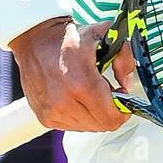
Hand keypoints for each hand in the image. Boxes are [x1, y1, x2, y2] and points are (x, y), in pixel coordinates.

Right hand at [10, 16, 135, 132]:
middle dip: (111, 110)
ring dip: (95, 114)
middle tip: (108, 92)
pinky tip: (76, 97)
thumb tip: (127, 84)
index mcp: (82, 82)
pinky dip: (80, 115)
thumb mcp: (104, 35)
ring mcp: (53, 112)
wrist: (35, 40)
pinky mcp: (45, 117)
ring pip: (88, 127)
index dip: (123, 109)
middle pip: (102, 125)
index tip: (122, 95)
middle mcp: (64, 102)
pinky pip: (73, 126)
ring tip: (90, 92)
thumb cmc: (69, 38)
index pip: (112, 117)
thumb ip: (124, 58)